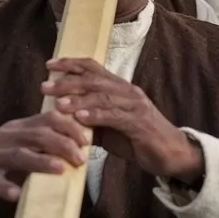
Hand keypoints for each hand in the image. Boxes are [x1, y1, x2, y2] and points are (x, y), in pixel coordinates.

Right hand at [0, 110, 88, 212]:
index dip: (69, 126)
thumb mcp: (16, 149)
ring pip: (18, 154)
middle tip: (80, 159)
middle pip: (37, 134)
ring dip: (41, 161)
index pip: (47, 118)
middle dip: (62, 144)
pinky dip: (6, 188)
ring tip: (60, 170)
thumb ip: (39, 147)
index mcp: (16, 129)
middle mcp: (4, 138)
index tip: (87, 140)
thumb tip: (75, 151)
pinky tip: (18, 195)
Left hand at [42, 58, 203, 183]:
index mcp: (119, 88)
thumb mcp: (110, 128)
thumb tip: (64, 120)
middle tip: (46, 86)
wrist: (172, 154)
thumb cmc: (139, 140)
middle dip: (67, 81)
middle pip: (94, 79)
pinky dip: (96, 115)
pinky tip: (80, 118)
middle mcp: (127, 91)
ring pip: (102, 96)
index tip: (49, 65)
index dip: (71, 64)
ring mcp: (134, 105)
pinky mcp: (139, 123)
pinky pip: (115, 116)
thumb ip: (91, 121)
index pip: (93, 68)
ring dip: (78, 99)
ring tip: (59, 104)